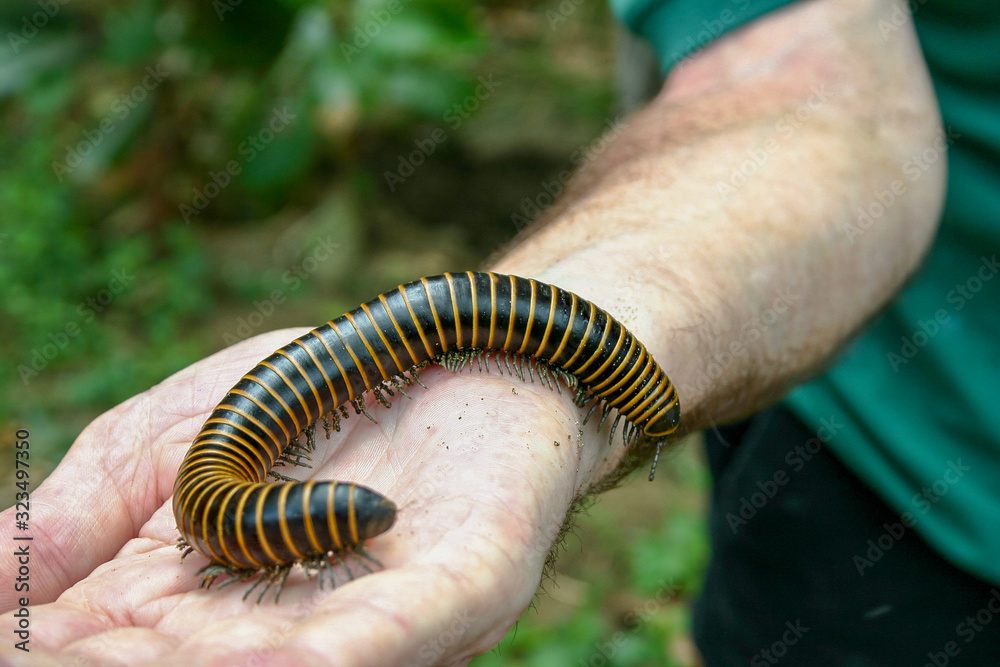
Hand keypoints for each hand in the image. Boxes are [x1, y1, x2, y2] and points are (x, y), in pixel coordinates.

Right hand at [1, 328, 615, 665]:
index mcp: (212, 600)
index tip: (20, 638)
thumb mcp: (165, 439)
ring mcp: (379, 612)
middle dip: (125, 663)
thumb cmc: (302, 396)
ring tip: (132, 666)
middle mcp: (289, 626)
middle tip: (59, 654)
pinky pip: (397, 630)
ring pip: (288, 663)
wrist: (436, 341)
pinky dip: (335, 650)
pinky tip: (282, 660)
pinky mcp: (465, 585)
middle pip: (195, 664)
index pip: (122, 640)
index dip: (67, 642)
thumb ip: (86, 508)